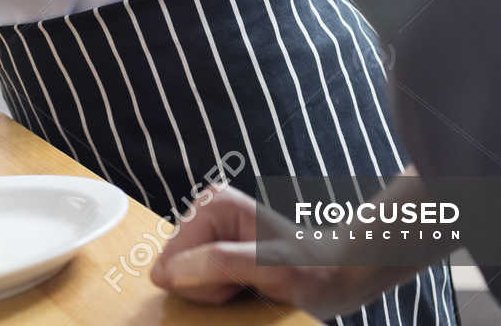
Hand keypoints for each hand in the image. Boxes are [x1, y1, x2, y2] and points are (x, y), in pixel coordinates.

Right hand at [152, 185, 400, 317]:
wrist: (337, 275)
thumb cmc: (311, 272)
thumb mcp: (270, 270)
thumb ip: (219, 265)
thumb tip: (164, 273)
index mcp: (212, 205)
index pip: (173, 260)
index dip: (203, 285)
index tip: (242, 282)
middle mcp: (205, 211)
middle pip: (175, 269)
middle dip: (208, 289)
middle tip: (247, 286)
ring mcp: (207, 230)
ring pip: (183, 280)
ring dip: (213, 294)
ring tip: (248, 286)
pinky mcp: (211, 248)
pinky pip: (194, 283)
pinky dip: (216, 295)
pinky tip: (242, 288)